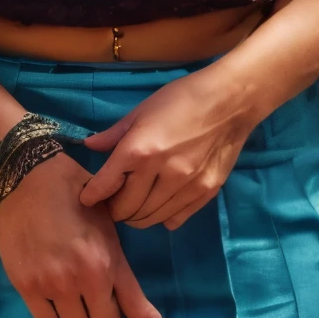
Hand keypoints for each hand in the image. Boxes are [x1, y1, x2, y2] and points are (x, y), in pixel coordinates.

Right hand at [0, 150, 161, 317]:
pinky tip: (59, 310)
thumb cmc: (75, 196)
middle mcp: (82, 279)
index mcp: (107, 260)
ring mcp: (52, 285)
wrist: (27, 178)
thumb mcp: (109, 227)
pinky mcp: (26, 286)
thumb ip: (124, 272)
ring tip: (79, 309)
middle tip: (102, 310)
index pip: (131, 312)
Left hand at [79, 70, 255, 229]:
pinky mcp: (205, 193)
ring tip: (135, 205)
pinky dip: (162, 217)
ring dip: (137, 216)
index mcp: (139, 149)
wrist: (230, 101)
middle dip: (114, 208)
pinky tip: (160, 205)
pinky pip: (175, 219)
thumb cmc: (182, 98)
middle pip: (126, 209)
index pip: (105, 185)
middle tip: (113, 201)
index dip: (92, 196)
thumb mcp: (142, 110)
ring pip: (149, 218)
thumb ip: (114, 134)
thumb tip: (89, 146)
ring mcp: (185, 186)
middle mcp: (160, 173)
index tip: (88, 198)